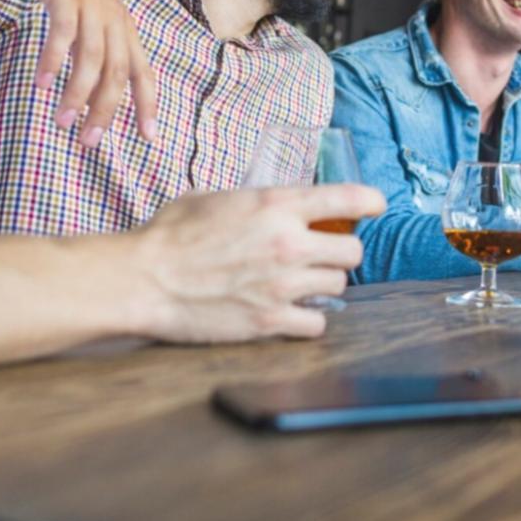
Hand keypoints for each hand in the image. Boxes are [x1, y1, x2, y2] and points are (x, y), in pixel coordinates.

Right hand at [12, 0, 158, 146]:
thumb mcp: (92, 20)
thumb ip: (96, 53)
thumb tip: (91, 97)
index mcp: (124, 29)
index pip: (143, 72)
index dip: (148, 105)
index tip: (150, 137)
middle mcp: (114, 20)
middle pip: (118, 72)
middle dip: (105, 110)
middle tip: (90, 141)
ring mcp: (92, 6)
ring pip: (92, 58)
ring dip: (78, 93)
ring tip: (62, 121)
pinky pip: (63, 33)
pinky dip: (54, 59)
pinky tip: (43, 83)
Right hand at [128, 183, 385, 342]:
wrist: (144, 279)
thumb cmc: (169, 235)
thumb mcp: (214, 198)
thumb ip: (253, 201)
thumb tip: (272, 205)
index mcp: (276, 204)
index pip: (348, 198)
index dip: (371, 202)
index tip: (376, 206)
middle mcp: (288, 243)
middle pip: (353, 251)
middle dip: (341, 252)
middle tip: (322, 255)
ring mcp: (283, 285)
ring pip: (339, 286)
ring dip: (324, 284)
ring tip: (300, 283)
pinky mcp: (271, 321)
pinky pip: (317, 323)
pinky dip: (308, 319)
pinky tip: (291, 313)